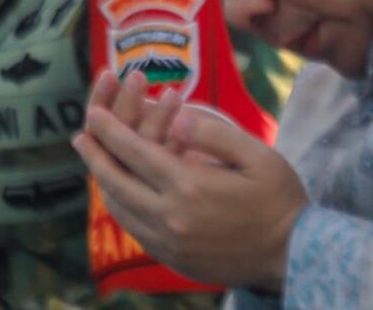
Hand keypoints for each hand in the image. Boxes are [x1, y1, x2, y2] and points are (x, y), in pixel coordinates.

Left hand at [72, 72, 304, 292]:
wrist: (290, 253)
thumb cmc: (279, 199)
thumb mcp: (259, 156)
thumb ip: (215, 134)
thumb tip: (176, 117)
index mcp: (190, 186)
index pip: (137, 152)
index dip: (111, 131)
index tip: (93, 113)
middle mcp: (170, 216)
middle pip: (117, 182)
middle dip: (96, 156)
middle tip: (82, 135)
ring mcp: (167, 241)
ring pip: (119, 209)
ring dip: (104, 182)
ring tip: (97, 163)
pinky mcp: (170, 258)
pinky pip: (133, 229)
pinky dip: (121, 206)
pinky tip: (122, 194)